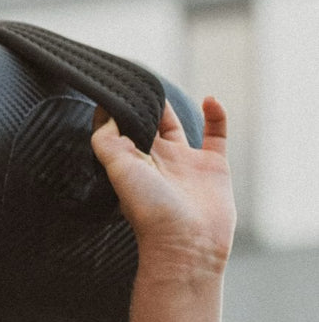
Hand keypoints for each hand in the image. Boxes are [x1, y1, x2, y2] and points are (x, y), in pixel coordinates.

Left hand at [91, 97, 235, 272]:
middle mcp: (155, 161)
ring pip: (176, 127)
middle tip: (134, 80)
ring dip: (170, 107)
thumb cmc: (149, 209)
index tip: (109, 86)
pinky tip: (211, 98)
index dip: (114, 110)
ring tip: (162, 86)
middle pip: (144, 125)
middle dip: (139, 106)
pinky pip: (216, 134)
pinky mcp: (213, 166)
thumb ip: (106, 140)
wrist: (189, 242)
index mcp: (130, 162)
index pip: (118, 130)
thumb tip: (103, 112)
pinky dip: (216, 115)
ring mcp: (185, 163)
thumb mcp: (118, 169)